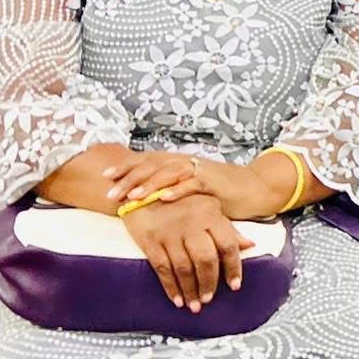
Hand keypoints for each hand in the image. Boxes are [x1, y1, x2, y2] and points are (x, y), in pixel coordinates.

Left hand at [104, 152, 288, 221]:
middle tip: (110, 191)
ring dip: (149, 185)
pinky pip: (194, 184)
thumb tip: (142, 197)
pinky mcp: (214, 182)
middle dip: (129, 178)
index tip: (104, 176)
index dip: (125, 166)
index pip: (146, 161)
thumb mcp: (190, 188)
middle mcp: (186, 162)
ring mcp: (200, 170)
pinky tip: (165, 198)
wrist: (254, 187)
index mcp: (177, 163)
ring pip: (169, 173)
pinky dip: (179, 190)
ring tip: (132, 196)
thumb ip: (169, 188)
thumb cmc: (219, 191)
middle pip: (153, 165)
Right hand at [122, 193, 244, 311]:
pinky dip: (171, 287)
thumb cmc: (181, 199)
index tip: (235, 285)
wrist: (142, 188)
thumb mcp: (208, 206)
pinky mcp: (150, 241)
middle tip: (209, 299)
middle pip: (205, 260)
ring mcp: (169, 233)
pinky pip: (162, 269)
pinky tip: (177, 299)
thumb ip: (228, 227)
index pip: (227, 245)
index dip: (233, 267)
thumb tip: (250, 245)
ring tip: (195, 305)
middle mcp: (191, 224)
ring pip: (184, 268)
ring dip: (191, 290)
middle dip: (209, 283)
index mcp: (210, 214)